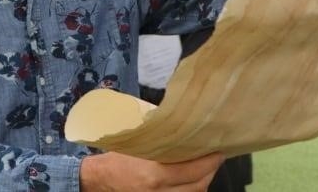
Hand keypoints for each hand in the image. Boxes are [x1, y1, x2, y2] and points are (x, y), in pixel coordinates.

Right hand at [80, 151, 223, 190]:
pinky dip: (191, 189)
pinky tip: (193, 178)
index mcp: (154, 175)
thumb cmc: (118, 157)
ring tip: (206, 166)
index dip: (210, 162)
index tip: (218, 151)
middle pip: (198, 186)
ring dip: (203, 181)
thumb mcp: (138, 145)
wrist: (99, 180)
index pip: (192, 171)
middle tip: (215, 157)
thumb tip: (185, 131)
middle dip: (210, 172)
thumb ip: (161, 142)